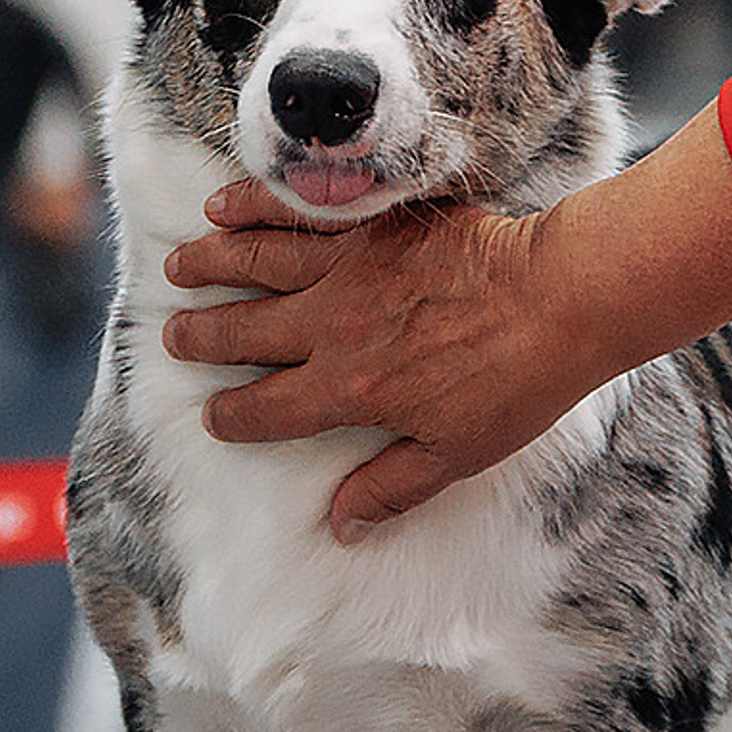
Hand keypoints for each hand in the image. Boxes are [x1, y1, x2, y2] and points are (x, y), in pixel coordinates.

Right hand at [164, 181, 611, 539]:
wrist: (558, 297)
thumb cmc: (515, 383)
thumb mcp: (457, 454)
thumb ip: (390, 488)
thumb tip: (340, 527)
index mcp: (351, 389)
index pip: (267, 410)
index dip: (231, 416)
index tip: (214, 416)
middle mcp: (333, 326)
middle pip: (243, 332)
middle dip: (200, 337)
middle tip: (173, 335)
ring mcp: (347, 266)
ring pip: (254, 262)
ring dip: (209, 265)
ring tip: (178, 268)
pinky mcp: (368, 222)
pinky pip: (294, 211)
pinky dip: (252, 206)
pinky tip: (222, 205)